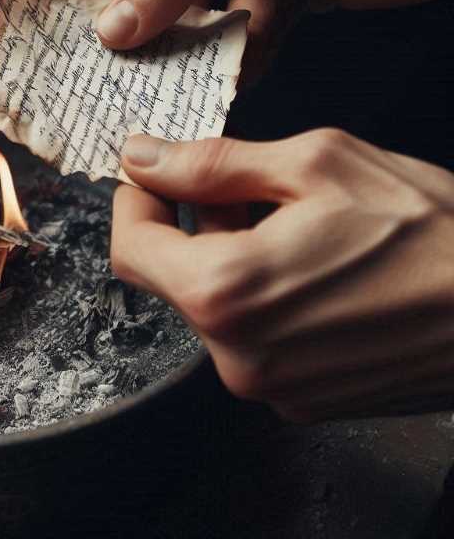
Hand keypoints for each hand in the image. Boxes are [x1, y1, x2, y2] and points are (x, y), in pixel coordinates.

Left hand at [112, 129, 453, 421]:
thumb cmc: (430, 231)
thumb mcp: (314, 164)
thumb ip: (211, 164)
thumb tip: (142, 158)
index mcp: (227, 294)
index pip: (132, 248)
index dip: (133, 202)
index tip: (149, 174)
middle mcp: (238, 356)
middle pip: (175, 277)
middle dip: (196, 224)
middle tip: (245, 187)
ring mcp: (272, 387)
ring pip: (216, 306)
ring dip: (233, 257)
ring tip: (296, 223)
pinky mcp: (304, 399)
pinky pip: (254, 337)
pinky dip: (263, 296)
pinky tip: (315, 267)